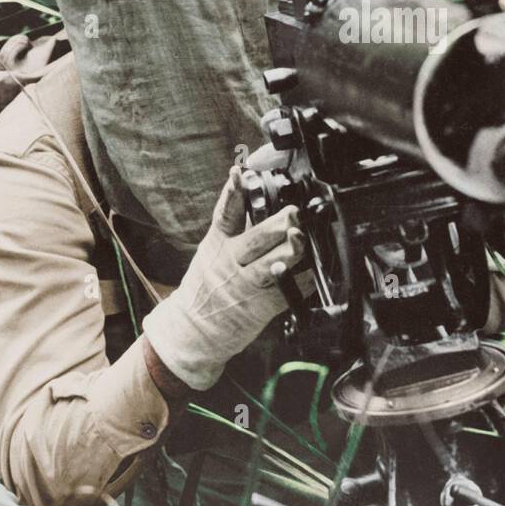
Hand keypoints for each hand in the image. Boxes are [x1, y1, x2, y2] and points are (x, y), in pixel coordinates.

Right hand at [142, 166, 303, 390]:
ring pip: (272, 265)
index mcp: (218, 244)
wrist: (193, 331)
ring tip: (300, 239)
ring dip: (291, 250)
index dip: (233, 192)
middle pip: (256, 238)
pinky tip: (310, 270)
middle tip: (293, 212)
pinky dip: (301, 279)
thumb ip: (235, 230)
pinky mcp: (260, 307)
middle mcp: (231, 262)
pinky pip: (286, 291)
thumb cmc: (208, 287)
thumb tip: (261, 200)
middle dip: (278, 223)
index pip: (225, 213)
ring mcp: (245, 285)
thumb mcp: (212, 252)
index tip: (240, 174)